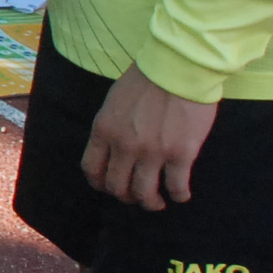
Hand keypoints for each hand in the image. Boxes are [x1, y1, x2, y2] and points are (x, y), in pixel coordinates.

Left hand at [81, 66, 217, 210]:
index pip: (92, 169)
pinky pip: (176, 186)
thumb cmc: (146, 80)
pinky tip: (181, 195)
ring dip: (150, 203)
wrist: (178, 69)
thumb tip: (113, 149)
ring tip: (158, 202)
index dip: (100, 184)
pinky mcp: (180, 154)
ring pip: (144, 193)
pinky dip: (178, 196)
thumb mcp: (114, 102)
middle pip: (116, 187)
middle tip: (137, 196)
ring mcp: (152, 152)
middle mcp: (124, 146)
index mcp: (104, 130)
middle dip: (126, 196)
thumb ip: (111, 127)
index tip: (110, 187)